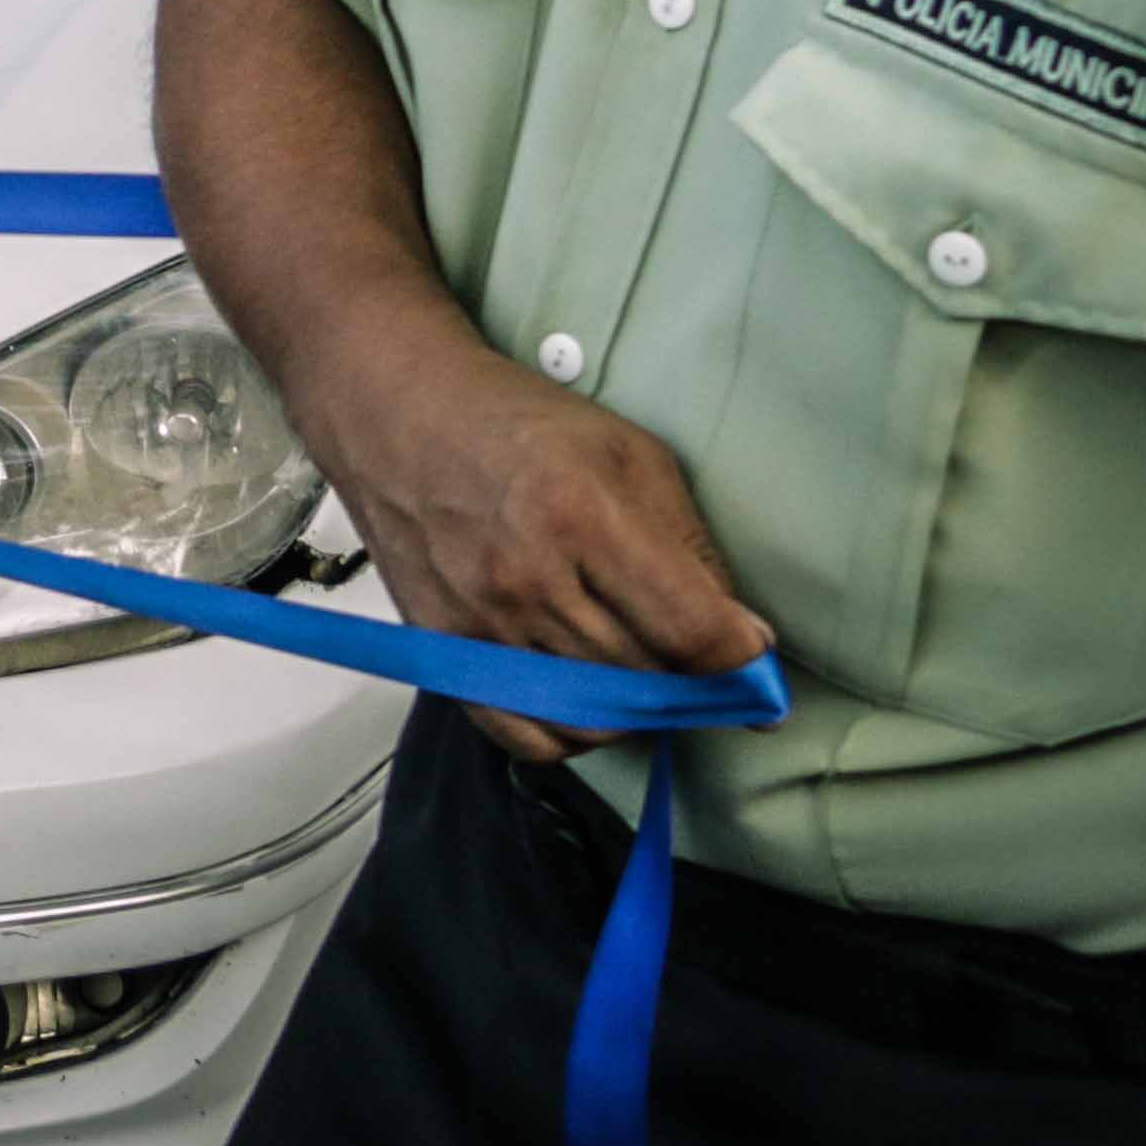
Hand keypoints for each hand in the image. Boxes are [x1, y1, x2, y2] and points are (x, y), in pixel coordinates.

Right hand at [319, 326, 775, 759]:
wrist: (393, 410)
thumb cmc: (519, 422)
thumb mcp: (629, 454)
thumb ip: (691, 548)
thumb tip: (743, 642)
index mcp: (581, 514)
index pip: (690, 633)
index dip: (740, 659)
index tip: (752, 656)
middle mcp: (525, 577)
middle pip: (647, 681)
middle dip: (694, 680)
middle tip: (702, 660)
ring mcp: (477, 619)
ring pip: (595, 716)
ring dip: (636, 705)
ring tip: (644, 669)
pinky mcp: (442, 644)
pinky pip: (526, 735)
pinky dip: (571, 732)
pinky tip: (587, 694)